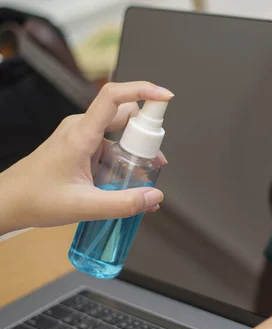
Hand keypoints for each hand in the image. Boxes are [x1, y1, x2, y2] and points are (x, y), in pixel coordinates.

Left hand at [0, 81, 172, 233]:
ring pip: (120, 135)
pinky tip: (128, 187)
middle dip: (146, 137)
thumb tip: (156, 196)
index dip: (143, 90)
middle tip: (155, 164)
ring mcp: (81, 137)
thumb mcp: (84, 206)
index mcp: (81, 134)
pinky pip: (110, 148)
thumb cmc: (36, 200)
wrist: (7, 202)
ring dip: (135, 155)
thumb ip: (124, 204)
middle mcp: (82, 128)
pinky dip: (123, 163)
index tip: (166, 97)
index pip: (113, 97)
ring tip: (141, 183)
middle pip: (125, 117)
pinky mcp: (81, 148)